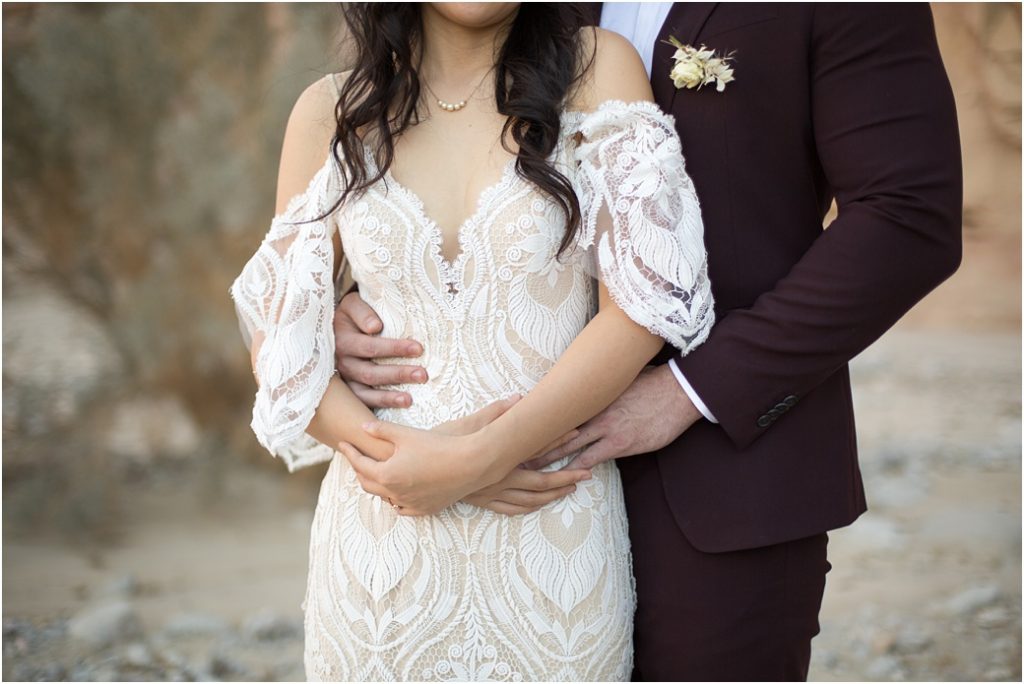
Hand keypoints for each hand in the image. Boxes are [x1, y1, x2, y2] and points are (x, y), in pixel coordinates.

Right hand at [333, 291, 427, 408]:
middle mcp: (343, 362)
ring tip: (410, 399)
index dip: (394, 348)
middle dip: (398, 374)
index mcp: (343, 341)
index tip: (418, 348)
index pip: (370, 347)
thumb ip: (362, 311)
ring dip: (389, 396)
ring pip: (366, 392)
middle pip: (370, 372)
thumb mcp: (352, 304)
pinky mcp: (350, 391)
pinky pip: (364, 402)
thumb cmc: (352, 315)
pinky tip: (401, 405)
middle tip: (422, 375)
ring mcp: (346, 379)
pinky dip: (382, 404)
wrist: (337, 326)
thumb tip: (375, 327)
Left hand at [338, 421, 483, 515]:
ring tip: (375, 473)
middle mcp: (395, 493)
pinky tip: (396, 493)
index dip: (350, 453)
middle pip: (367, 483)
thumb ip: (381, 431)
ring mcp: (410, 504)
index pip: (360, 464)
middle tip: (356, 458)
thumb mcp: (405, 434)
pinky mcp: (425, 509)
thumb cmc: (437, 446)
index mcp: (386, 474)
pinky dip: (395, 500)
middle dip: (359, 469)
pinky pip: (403, 509)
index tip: (343, 444)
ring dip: (376, 486)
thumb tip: (362, 427)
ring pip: (384, 497)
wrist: (470, 463)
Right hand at [435, 396, 589, 514]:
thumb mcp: (466, 425)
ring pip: (528, 500)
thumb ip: (495, 413)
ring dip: (551, 495)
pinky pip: (511, 509)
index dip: (558, 443)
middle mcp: (499, 481)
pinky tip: (537, 504)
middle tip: (586, 474)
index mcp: (499, 461)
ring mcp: (491, 494)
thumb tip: (519, 399)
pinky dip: (528, 507)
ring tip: (569, 489)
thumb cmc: (440, 445)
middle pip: (540, 483)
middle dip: (565, 478)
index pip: (536, 451)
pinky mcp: (481, 500)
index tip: (577, 435)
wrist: (416, 470)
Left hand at [522, 364, 701, 470]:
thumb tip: (585, 378)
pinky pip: (592, 458)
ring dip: (547, 459)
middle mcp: (592, 409)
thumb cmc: (652, 381)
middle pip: (554, 426)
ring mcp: (605, 427)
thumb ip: (600, 384)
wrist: (678, 391)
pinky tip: (564, 478)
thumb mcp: (620, 377)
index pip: (555, 406)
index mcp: (590, 393)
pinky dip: (577, 469)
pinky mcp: (620, 443)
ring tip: (527, 470)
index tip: (516, 423)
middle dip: (532, 440)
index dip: (536, 417)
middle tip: (510, 451)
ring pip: (567, 445)